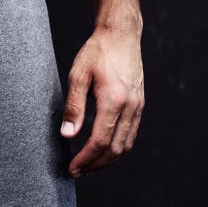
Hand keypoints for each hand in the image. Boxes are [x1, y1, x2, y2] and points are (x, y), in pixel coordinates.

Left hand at [60, 25, 143, 177]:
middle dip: (95, 165)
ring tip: (88, 165)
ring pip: (126, 145)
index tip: (72, 167)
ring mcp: (138, 106)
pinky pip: (130, 134)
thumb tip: (67, 134)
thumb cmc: (97, 52)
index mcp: (114, 100)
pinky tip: (103, 149)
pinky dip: (117, 147)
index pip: (100, 141)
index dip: (86, 159)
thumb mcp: (78, 75)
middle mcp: (131, 107)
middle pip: (115, 149)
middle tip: (77, 171)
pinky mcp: (140, 104)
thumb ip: (74, 107)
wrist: (121, 35)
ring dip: (107, 160)